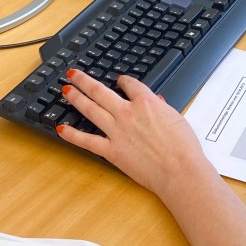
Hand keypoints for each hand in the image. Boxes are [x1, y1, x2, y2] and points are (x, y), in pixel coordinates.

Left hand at [56, 70, 210, 197]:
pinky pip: (87, 141)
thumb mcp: (176, 118)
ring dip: (75, 97)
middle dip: (84, 80)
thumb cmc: (184, 147)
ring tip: (65, 90)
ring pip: (90, 109)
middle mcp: (127, 113)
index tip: (118, 80)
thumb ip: (162, 108)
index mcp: (146, 102)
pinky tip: (61, 129)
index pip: (129, 84)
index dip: (122, 80)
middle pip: (100, 91)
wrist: (180, 171)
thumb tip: (156, 101)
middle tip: (73, 74)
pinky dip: (72, 135)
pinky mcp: (111, 151)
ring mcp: (117, 131)